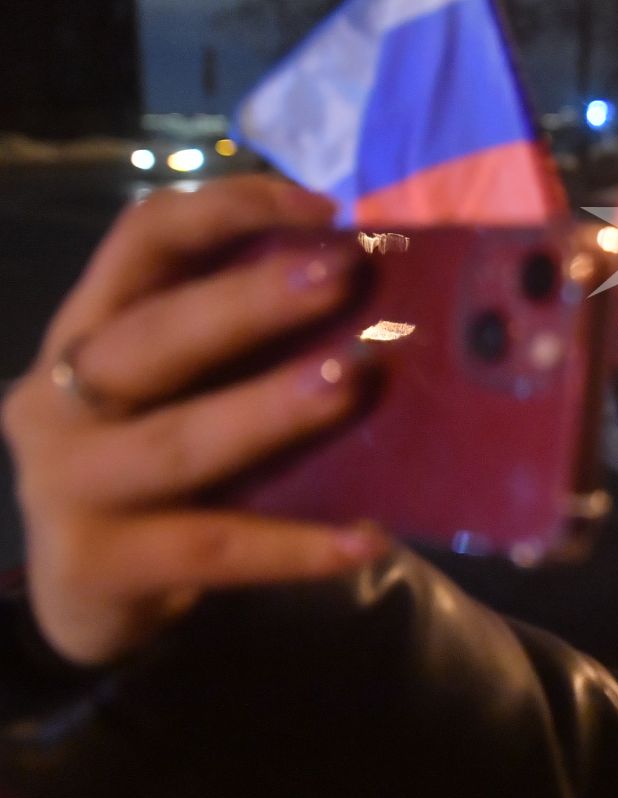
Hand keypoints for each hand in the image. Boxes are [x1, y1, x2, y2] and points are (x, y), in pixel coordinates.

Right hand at [2, 176, 388, 666]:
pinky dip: (293, 546)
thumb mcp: (184, 385)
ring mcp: (67, 482)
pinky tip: (364, 540)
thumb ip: (245, 337)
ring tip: (350, 382)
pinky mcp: (96, 564)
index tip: (325, 208)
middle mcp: (60, 395)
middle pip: (153, 335)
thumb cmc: (161, 461)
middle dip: (249, 302)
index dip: (226, 209)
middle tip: (341, 275)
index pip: (142, 239)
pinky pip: (211, 547)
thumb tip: (379, 286)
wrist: (89, 589)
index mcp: (89, 327)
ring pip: (177, 442)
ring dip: (268, 410)